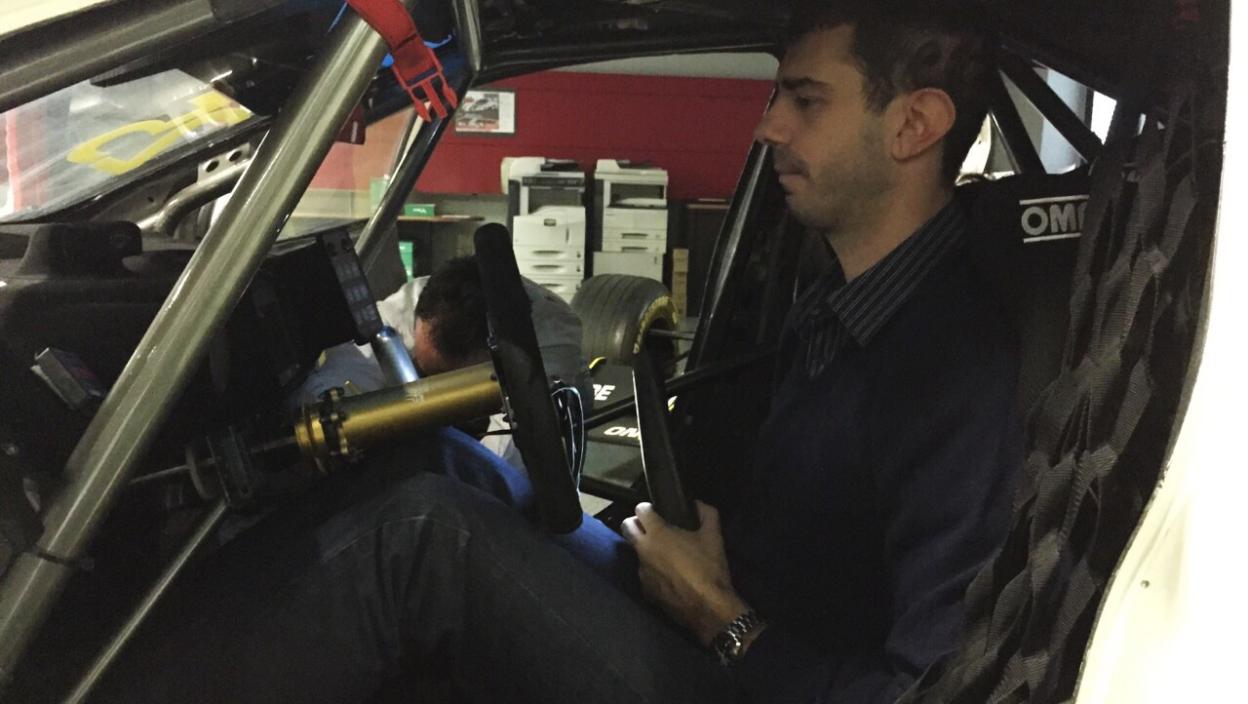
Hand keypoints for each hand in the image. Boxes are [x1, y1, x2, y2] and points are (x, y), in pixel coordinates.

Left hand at [621, 501, 748, 646]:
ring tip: (665, 555)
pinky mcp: (645, 590)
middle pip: (627, 527)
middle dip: (636, 523)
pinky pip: (645, 574)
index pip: (640, 510)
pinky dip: (652, 571)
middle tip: (652, 527)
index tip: (656, 511)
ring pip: (636, 552)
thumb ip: (707, 514)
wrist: (708, 607)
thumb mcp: (714, 537)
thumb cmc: (709, 568)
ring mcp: (642, 571)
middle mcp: (644, 550)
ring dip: (646, 550)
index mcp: (658, 533)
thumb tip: (699, 505)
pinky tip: (668, 576)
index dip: (647, 507)